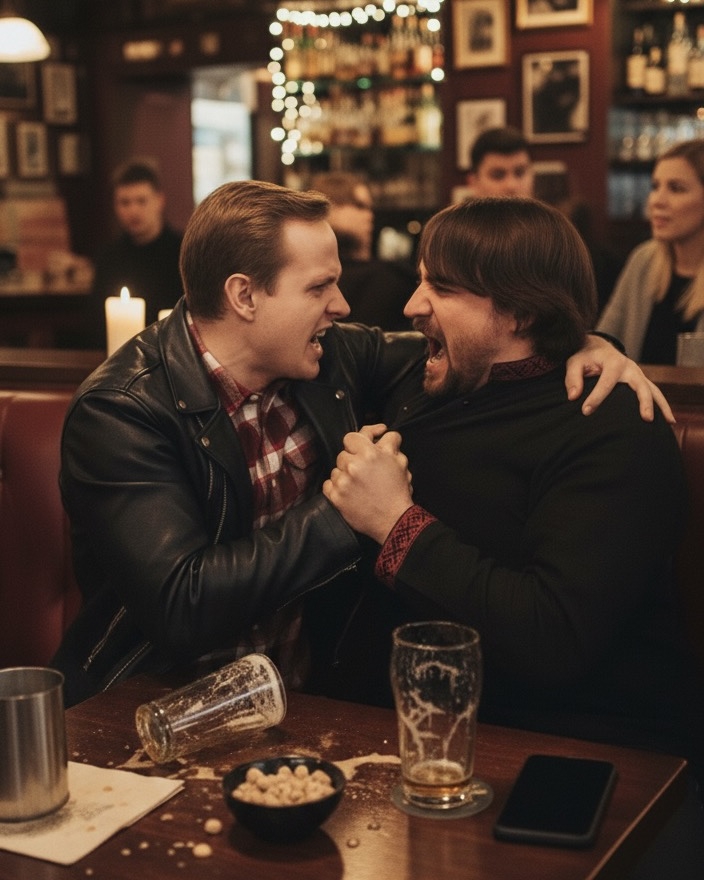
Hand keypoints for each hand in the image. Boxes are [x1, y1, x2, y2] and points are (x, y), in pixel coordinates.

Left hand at [323, 424, 412, 543]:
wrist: (394, 520)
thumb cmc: (397, 492)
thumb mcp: (400, 462)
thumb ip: (390, 443)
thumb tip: (383, 434)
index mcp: (369, 454)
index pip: (351, 437)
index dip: (358, 442)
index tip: (364, 446)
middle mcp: (353, 466)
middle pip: (343, 454)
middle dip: (354, 460)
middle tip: (365, 470)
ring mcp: (343, 482)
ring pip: (336, 470)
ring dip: (345, 475)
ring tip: (360, 484)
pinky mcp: (336, 497)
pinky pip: (328, 485)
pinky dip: (336, 487)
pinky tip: (349, 491)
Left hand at [565, 334, 673, 423]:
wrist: (597, 348)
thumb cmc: (585, 357)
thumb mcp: (574, 362)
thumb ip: (572, 378)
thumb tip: (573, 396)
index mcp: (613, 361)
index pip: (606, 382)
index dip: (596, 397)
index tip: (586, 412)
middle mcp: (630, 367)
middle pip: (640, 385)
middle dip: (644, 402)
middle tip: (646, 419)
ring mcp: (638, 374)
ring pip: (653, 390)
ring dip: (661, 406)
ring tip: (668, 422)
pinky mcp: (641, 381)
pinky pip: (654, 393)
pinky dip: (662, 406)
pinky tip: (669, 421)